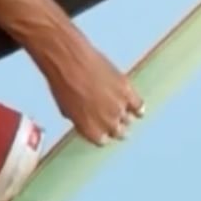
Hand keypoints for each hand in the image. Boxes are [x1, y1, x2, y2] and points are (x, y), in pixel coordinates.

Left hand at [34, 27, 144, 144]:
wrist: (68, 60)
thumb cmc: (61, 82)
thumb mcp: (65, 108)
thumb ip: (80, 119)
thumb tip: (86, 120)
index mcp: (90, 130)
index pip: (103, 141)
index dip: (103, 134)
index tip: (103, 131)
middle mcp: (106, 122)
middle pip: (119, 133)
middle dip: (116, 128)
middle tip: (115, 123)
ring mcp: (118, 107)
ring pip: (129, 120)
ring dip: (125, 116)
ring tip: (123, 112)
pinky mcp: (126, 90)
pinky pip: (139, 105)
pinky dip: (137, 107)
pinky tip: (136, 107)